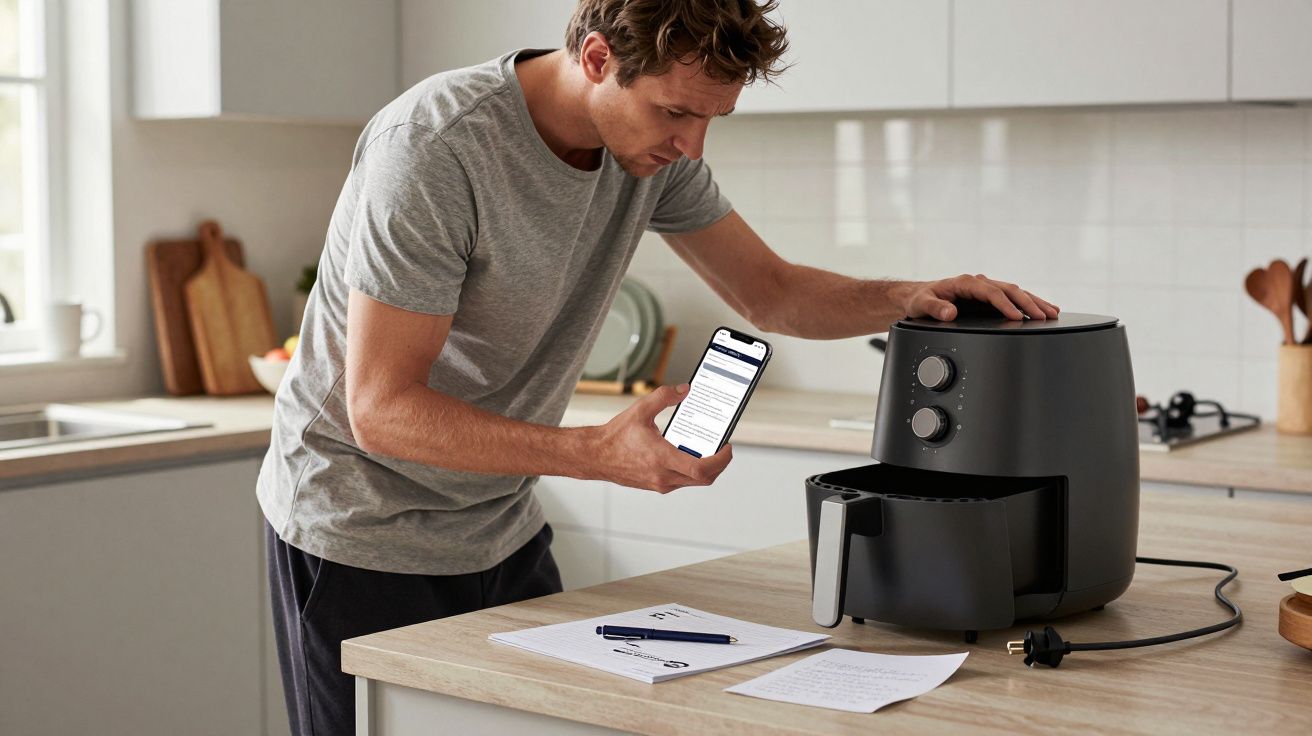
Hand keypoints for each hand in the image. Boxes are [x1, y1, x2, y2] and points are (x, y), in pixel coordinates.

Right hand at [591, 383, 732, 493]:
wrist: (595, 456)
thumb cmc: (615, 436)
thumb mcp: (640, 410)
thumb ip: (664, 397)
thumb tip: (685, 390)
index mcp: (661, 458)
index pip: (700, 469)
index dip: (720, 460)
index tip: (727, 448)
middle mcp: (662, 476)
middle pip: (703, 479)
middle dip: (719, 465)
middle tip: (723, 449)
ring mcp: (659, 483)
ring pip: (693, 482)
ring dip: (705, 468)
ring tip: (708, 450)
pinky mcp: (655, 485)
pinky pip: (681, 481)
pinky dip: (691, 471)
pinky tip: (689, 454)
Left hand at [902, 273, 1058, 321]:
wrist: (919, 297)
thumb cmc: (920, 300)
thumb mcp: (922, 304)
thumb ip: (934, 308)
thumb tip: (949, 312)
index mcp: (965, 282)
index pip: (990, 292)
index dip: (1005, 304)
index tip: (1017, 316)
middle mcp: (979, 283)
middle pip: (1009, 290)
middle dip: (1028, 303)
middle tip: (1044, 316)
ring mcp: (986, 289)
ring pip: (1016, 292)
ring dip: (1034, 302)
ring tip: (1053, 313)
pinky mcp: (990, 298)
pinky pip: (1013, 298)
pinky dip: (1029, 304)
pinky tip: (1044, 310)